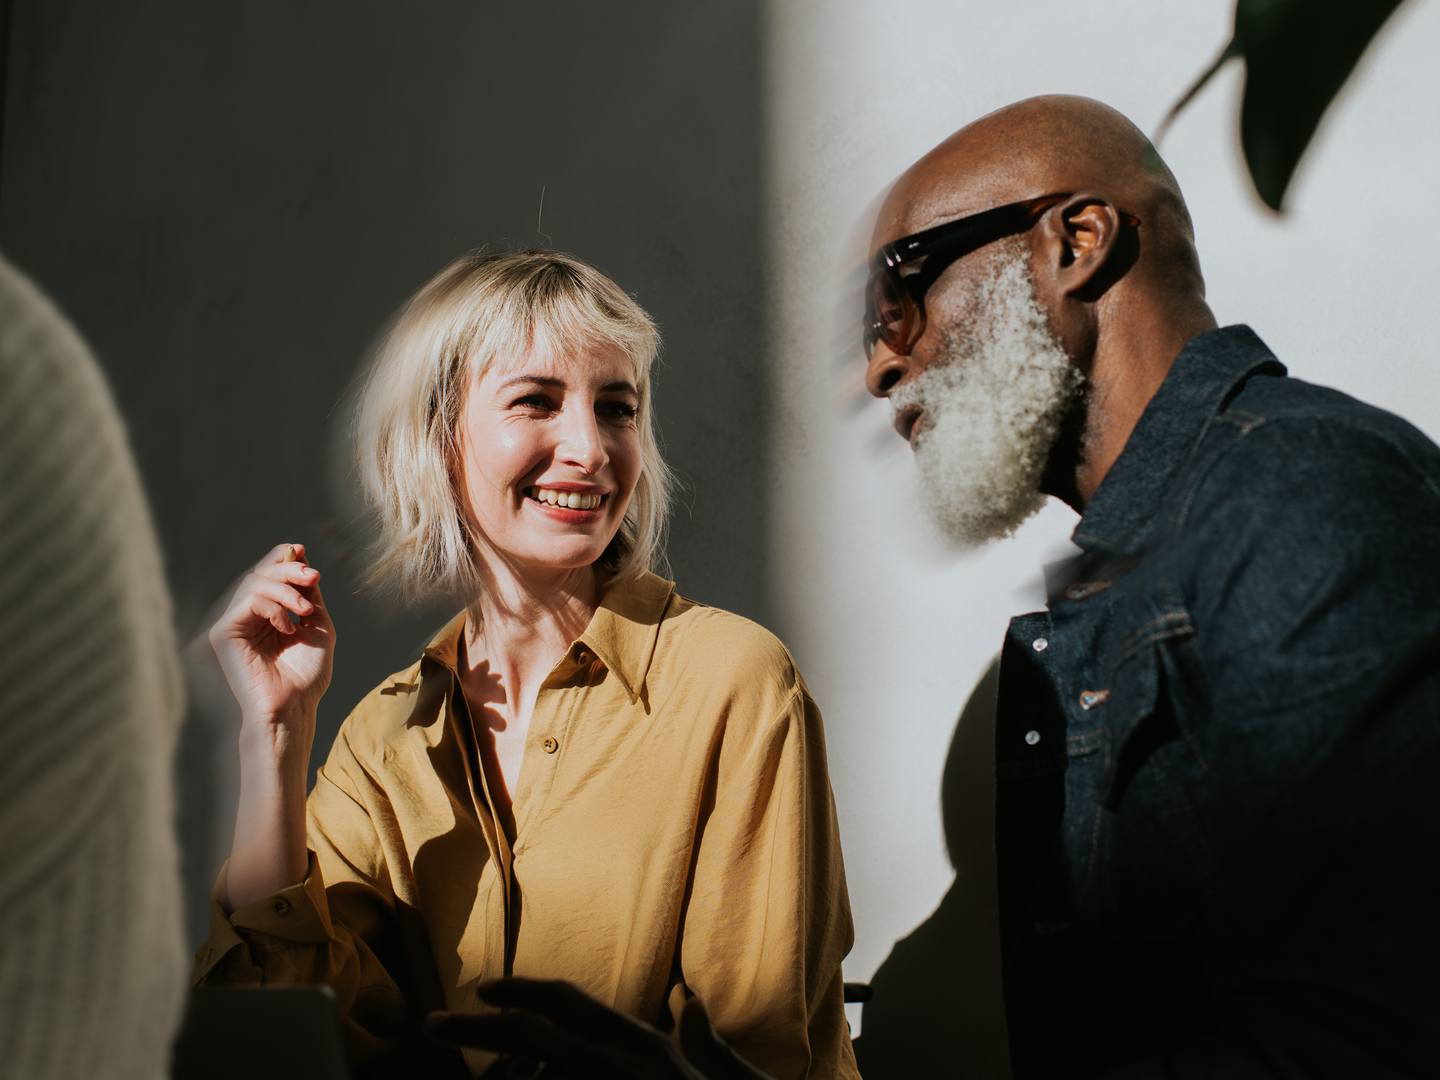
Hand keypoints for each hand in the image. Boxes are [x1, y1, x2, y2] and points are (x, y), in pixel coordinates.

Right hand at [209, 543, 334, 728]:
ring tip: (305, 610)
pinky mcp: (224, 633)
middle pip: (261, 573)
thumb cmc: (307, 675)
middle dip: (289, 569)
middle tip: (313, 577)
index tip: (306, 556)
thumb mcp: (317, 625)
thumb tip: (300, 554)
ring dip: (285, 588)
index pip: (270, 575)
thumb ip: (308, 593)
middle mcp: (249, 616)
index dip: (285, 559)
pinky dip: (273, 606)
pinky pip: (247, 602)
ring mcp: (235, 624)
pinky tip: (287, 627)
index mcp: (269, 614)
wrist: (294, 707)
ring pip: (254, 583)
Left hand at [425, 979, 771, 1079]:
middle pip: (532, 1032)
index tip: (486, 991)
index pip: (571, 1003)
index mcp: (643, 1044)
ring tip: (449, 1056)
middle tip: (432, 1024)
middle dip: (476, 1028)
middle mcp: (618, 1061)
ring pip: (528, 1075)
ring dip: (491, 1076)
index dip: (524, 991)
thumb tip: (693, 1004)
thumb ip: (707, 1044)